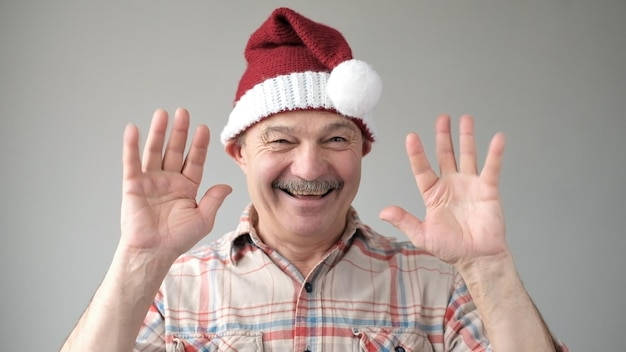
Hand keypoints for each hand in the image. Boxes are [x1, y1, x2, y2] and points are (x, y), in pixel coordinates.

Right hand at [120, 108, 231, 260]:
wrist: (153, 252)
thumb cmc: (177, 239)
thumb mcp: (203, 218)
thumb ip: (214, 199)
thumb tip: (227, 185)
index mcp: (186, 187)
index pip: (195, 161)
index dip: (199, 145)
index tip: (204, 128)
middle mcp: (169, 180)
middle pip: (175, 151)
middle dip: (179, 132)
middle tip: (183, 112)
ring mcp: (151, 181)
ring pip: (155, 151)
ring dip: (158, 133)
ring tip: (162, 114)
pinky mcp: (133, 185)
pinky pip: (132, 162)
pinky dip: (131, 146)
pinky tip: (134, 129)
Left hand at [380, 115, 507, 267]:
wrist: (477, 258)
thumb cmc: (451, 249)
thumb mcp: (422, 235)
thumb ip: (404, 220)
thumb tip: (383, 211)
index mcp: (433, 194)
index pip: (422, 168)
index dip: (417, 153)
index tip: (411, 136)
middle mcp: (451, 185)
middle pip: (445, 155)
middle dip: (443, 136)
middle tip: (442, 118)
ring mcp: (470, 185)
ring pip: (468, 155)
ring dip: (467, 137)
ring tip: (466, 118)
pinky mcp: (488, 190)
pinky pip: (491, 168)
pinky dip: (495, 153)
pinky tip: (497, 138)